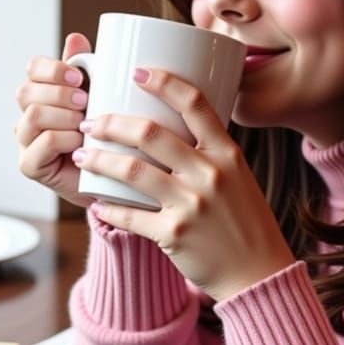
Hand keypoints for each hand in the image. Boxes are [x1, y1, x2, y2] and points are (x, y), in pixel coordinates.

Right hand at [14, 33, 92, 205]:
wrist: (114, 182)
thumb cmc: (107, 139)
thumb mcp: (102, 99)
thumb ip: (88, 71)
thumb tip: (76, 37)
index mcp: (43, 94)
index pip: (33, 68)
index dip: (53, 68)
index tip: (81, 78)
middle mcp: (28, 116)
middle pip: (26, 90)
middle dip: (59, 92)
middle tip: (86, 101)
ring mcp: (26, 141)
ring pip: (32, 115)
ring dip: (63, 116)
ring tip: (85, 124)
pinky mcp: (30, 165)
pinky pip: (42, 143)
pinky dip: (63, 139)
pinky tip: (81, 144)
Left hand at [73, 68, 295, 300]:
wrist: (259, 273)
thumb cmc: (246, 221)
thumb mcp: (239, 177)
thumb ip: (211, 153)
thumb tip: (174, 126)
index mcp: (227, 154)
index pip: (194, 103)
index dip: (163, 81)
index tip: (137, 71)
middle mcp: (210, 174)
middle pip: (149, 133)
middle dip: (111, 122)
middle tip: (92, 122)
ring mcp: (191, 204)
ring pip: (131, 170)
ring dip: (99, 159)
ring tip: (83, 155)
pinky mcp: (174, 234)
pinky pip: (129, 215)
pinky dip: (107, 207)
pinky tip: (96, 200)